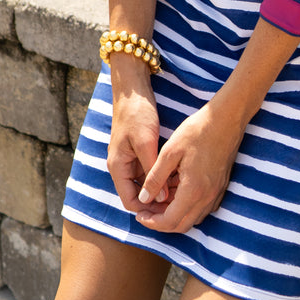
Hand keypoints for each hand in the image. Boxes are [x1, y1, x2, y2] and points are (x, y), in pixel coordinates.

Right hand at [106, 61, 165, 213]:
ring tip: (182, 189)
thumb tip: (162, 196)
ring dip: (160, 187)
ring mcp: (130, 159)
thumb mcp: (146, 142)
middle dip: (157, 200)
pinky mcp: (139, 151)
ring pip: (146, 184)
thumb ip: (152, 169)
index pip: (130, 202)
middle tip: (180, 201)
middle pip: (138, 195)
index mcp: (117, 168)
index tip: (169, 209)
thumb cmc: (137, 114)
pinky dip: (162, 175)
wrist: (133, 90)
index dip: (148, 209)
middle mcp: (122, 167)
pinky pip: (149, 171)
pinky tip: (178, 174)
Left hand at [134, 101, 244, 233]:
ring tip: (160, 199)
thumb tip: (143, 199)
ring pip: (193, 218)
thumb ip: (155, 179)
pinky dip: (187, 206)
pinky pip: (202, 207)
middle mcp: (207, 197)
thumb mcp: (170, 152)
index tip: (139, 214)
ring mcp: (216, 193)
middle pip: (181, 225)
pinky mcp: (221, 186)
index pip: (169, 221)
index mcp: (193, 190)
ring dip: (175, 215)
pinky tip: (177, 190)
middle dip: (161, 223)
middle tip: (146, 211)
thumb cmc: (198, 131)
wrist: (227, 117)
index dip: (151, 222)